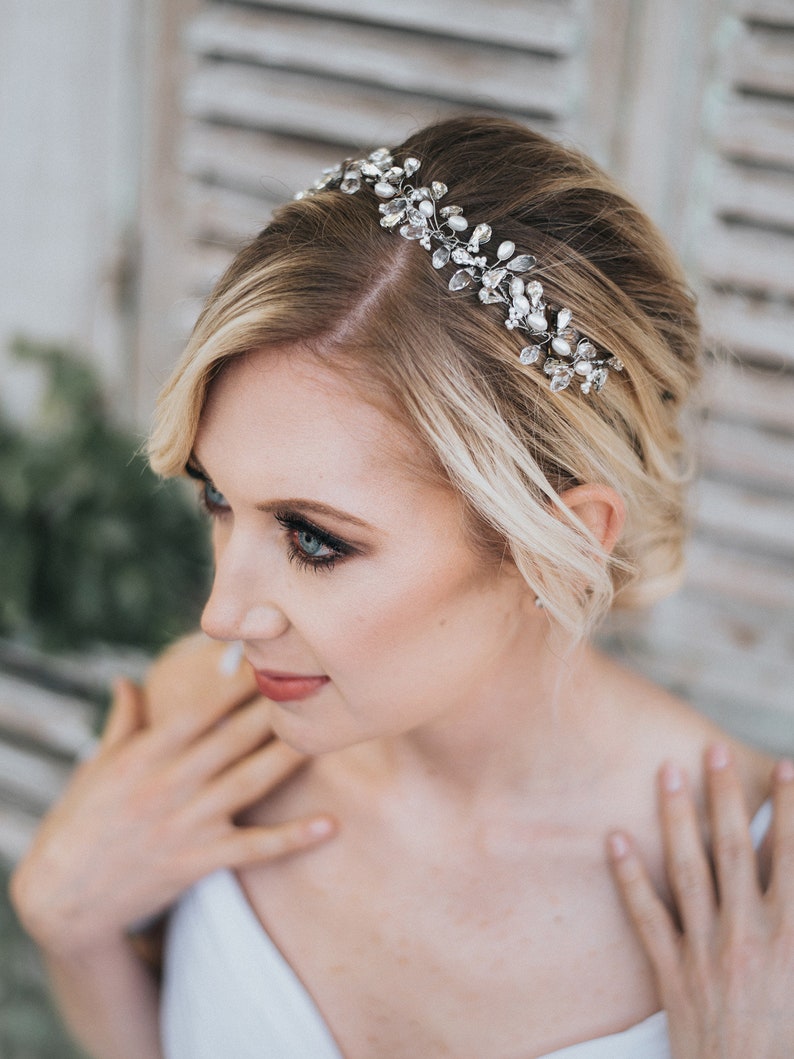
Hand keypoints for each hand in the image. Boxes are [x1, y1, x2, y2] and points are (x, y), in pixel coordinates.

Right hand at [10, 669, 335, 959]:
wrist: (62, 898)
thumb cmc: (80, 822)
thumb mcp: (97, 766)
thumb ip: (122, 721)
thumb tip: (126, 679)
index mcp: (143, 756)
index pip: (197, 710)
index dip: (233, 684)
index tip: (264, 658)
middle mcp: (167, 785)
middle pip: (232, 739)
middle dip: (271, 709)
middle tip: (310, 682)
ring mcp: (186, 824)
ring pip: (249, 783)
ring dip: (289, 757)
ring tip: (326, 734)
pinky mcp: (198, 861)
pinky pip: (254, 848)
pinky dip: (293, 837)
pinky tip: (329, 824)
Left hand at [608, 744, 793, 1058]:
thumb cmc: (793, 1041)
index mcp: (792, 936)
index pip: (790, 857)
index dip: (790, 809)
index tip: (785, 766)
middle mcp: (747, 935)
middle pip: (732, 849)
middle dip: (724, 795)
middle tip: (712, 748)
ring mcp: (704, 951)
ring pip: (687, 869)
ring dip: (676, 817)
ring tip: (666, 771)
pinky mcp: (671, 973)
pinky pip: (646, 916)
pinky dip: (628, 877)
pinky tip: (613, 838)